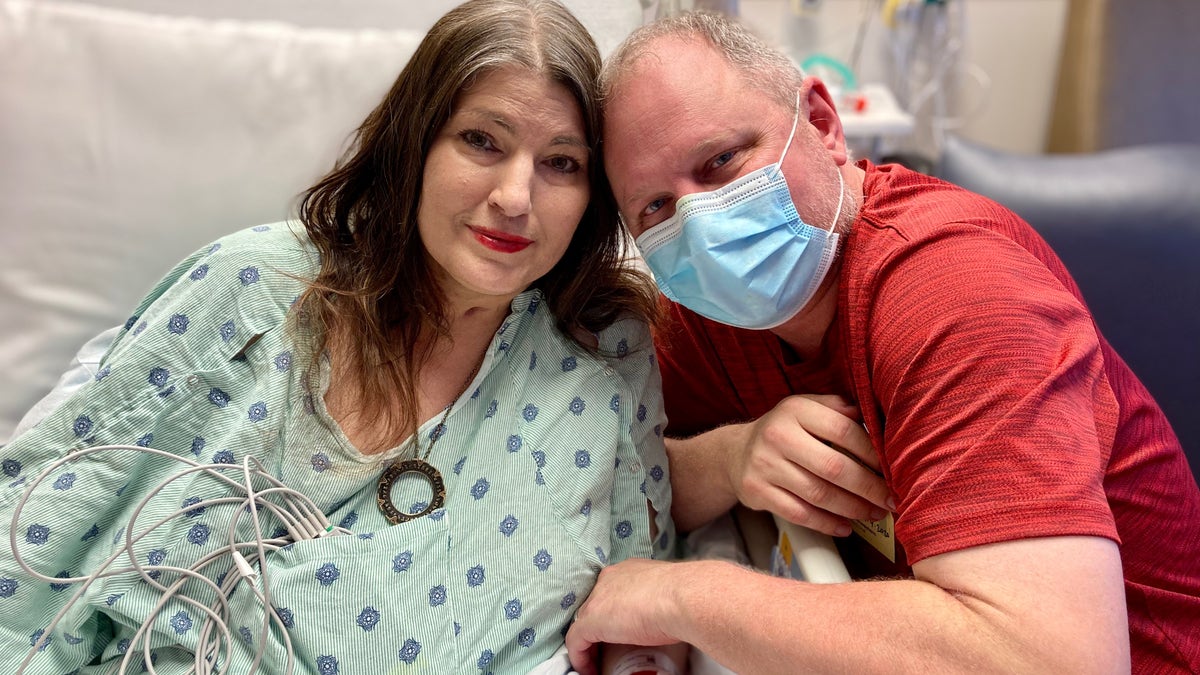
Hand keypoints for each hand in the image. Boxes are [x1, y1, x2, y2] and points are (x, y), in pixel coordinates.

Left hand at [565, 559, 686, 674]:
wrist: (682, 597)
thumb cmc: (683, 594)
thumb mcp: (666, 592)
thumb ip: (657, 599)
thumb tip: (663, 616)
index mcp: (626, 571)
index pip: (611, 592)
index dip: (612, 613)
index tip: (620, 630)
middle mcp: (608, 580)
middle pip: (594, 606)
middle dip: (599, 627)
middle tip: (607, 648)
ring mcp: (596, 600)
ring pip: (583, 624)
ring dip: (588, 645)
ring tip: (597, 662)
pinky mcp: (590, 621)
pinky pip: (575, 641)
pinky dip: (580, 658)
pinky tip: (589, 670)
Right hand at [726, 394, 892, 534]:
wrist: (736, 452)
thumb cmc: (785, 431)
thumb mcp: (806, 409)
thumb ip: (838, 410)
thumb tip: (876, 421)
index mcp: (795, 410)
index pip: (843, 430)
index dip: (872, 453)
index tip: (891, 470)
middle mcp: (777, 435)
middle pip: (833, 467)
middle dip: (868, 487)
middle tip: (890, 500)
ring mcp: (764, 465)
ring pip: (818, 494)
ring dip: (852, 508)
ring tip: (873, 514)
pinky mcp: (757, 491)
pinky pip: (799, 513)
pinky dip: (826, 523)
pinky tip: (845, 527)